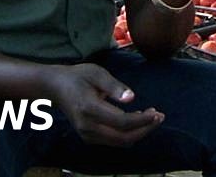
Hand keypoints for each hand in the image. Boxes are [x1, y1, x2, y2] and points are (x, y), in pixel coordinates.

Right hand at [48, 63, 162, 145]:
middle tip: (160, 116)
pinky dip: (128, 133)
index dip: (142, 120)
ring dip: (139, 132)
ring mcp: (87, 134)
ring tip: (151, 116)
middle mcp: (87, 127)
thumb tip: (132, 98)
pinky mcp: (89, 137)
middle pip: (123, 137)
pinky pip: (114, 140)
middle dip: (145, 129)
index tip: (157, 113)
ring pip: (120, 142)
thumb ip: (114, 86)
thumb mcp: (97, 73)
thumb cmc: (78, 76)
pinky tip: (137, 119)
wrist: (56, 87)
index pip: (122, 122)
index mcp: (89, 109)